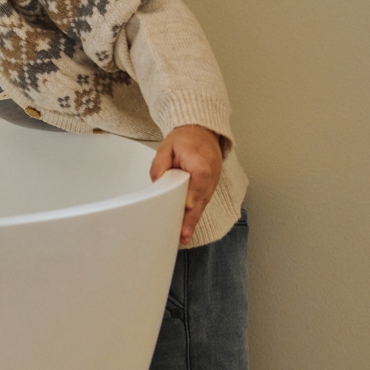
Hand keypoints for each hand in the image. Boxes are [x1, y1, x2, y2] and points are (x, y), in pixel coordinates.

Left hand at [150, 125, 223, 246]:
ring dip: (193, 221)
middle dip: (191, 218)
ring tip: (184, 236)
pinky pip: (202, 202)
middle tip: (183, 235)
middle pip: (200, 200)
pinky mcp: (209, 187)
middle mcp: (210, 176)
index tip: (186, 209)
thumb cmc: (184, 140)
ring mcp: (212, 183)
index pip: (197, 184)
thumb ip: (161, 165)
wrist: (202, 133)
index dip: (191, 198)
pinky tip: (188, 227)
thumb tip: (157, 182)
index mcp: (200, 164)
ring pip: (202, 204)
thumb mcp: (167, 147)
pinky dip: (196, 214)